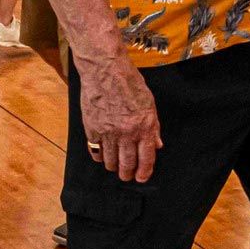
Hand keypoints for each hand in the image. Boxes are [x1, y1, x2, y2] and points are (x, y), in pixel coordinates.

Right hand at [78, 55, 161, 181]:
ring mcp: (108, 132)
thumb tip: (157, 144)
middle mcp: (127, 133)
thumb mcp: (149, 103)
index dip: (145, 171)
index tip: (142, 178)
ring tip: (115, 168)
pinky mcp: (92, 128)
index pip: (147, 157)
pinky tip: (101, 157)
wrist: (105, 70)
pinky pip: (95, 151)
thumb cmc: (128, 82)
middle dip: (128, 173)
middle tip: (127, 176)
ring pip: (111, 160)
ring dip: (114, 167)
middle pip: (128, 163)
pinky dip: (99, 157)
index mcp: (144, 126)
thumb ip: (153, 126)